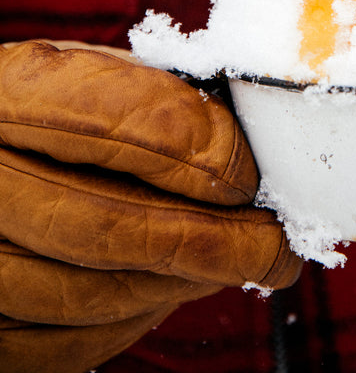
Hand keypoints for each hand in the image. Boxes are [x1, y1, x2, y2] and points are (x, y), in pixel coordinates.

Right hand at [0, 40, 300, 372]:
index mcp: (5, 92)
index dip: (194, 150)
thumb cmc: (43, 110)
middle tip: (273, 243)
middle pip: (104, 226)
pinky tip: (174, 284)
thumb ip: (150, 94)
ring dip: (183, 282)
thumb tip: (240, 138)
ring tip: (236, 261)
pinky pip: (71, 341)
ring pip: (92, 294)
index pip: (108, 120)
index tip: (249, 172)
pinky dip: (140, 315)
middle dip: (211, 239)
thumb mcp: (83, 70)